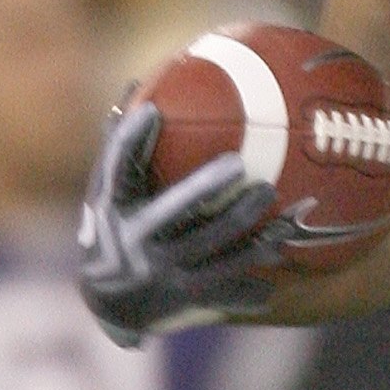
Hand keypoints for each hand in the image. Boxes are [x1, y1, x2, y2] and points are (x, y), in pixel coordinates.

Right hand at [77, 100, 289, 345]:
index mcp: (113, 209)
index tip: (152, 112)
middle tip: (239, 163)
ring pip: (212, 250)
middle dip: (205, 188)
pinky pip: (228, 286)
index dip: (130, 140)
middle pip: (173, 212)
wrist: (105, 303)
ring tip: (278, 206)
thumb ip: (122, 147)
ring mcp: (162, 273)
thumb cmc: (111, 229)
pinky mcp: (186, 298)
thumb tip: (138, 86)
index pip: (117, 169)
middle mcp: (135, 241)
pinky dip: (255, 275)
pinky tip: (283, 256)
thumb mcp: (106, 193)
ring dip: (248, 229)